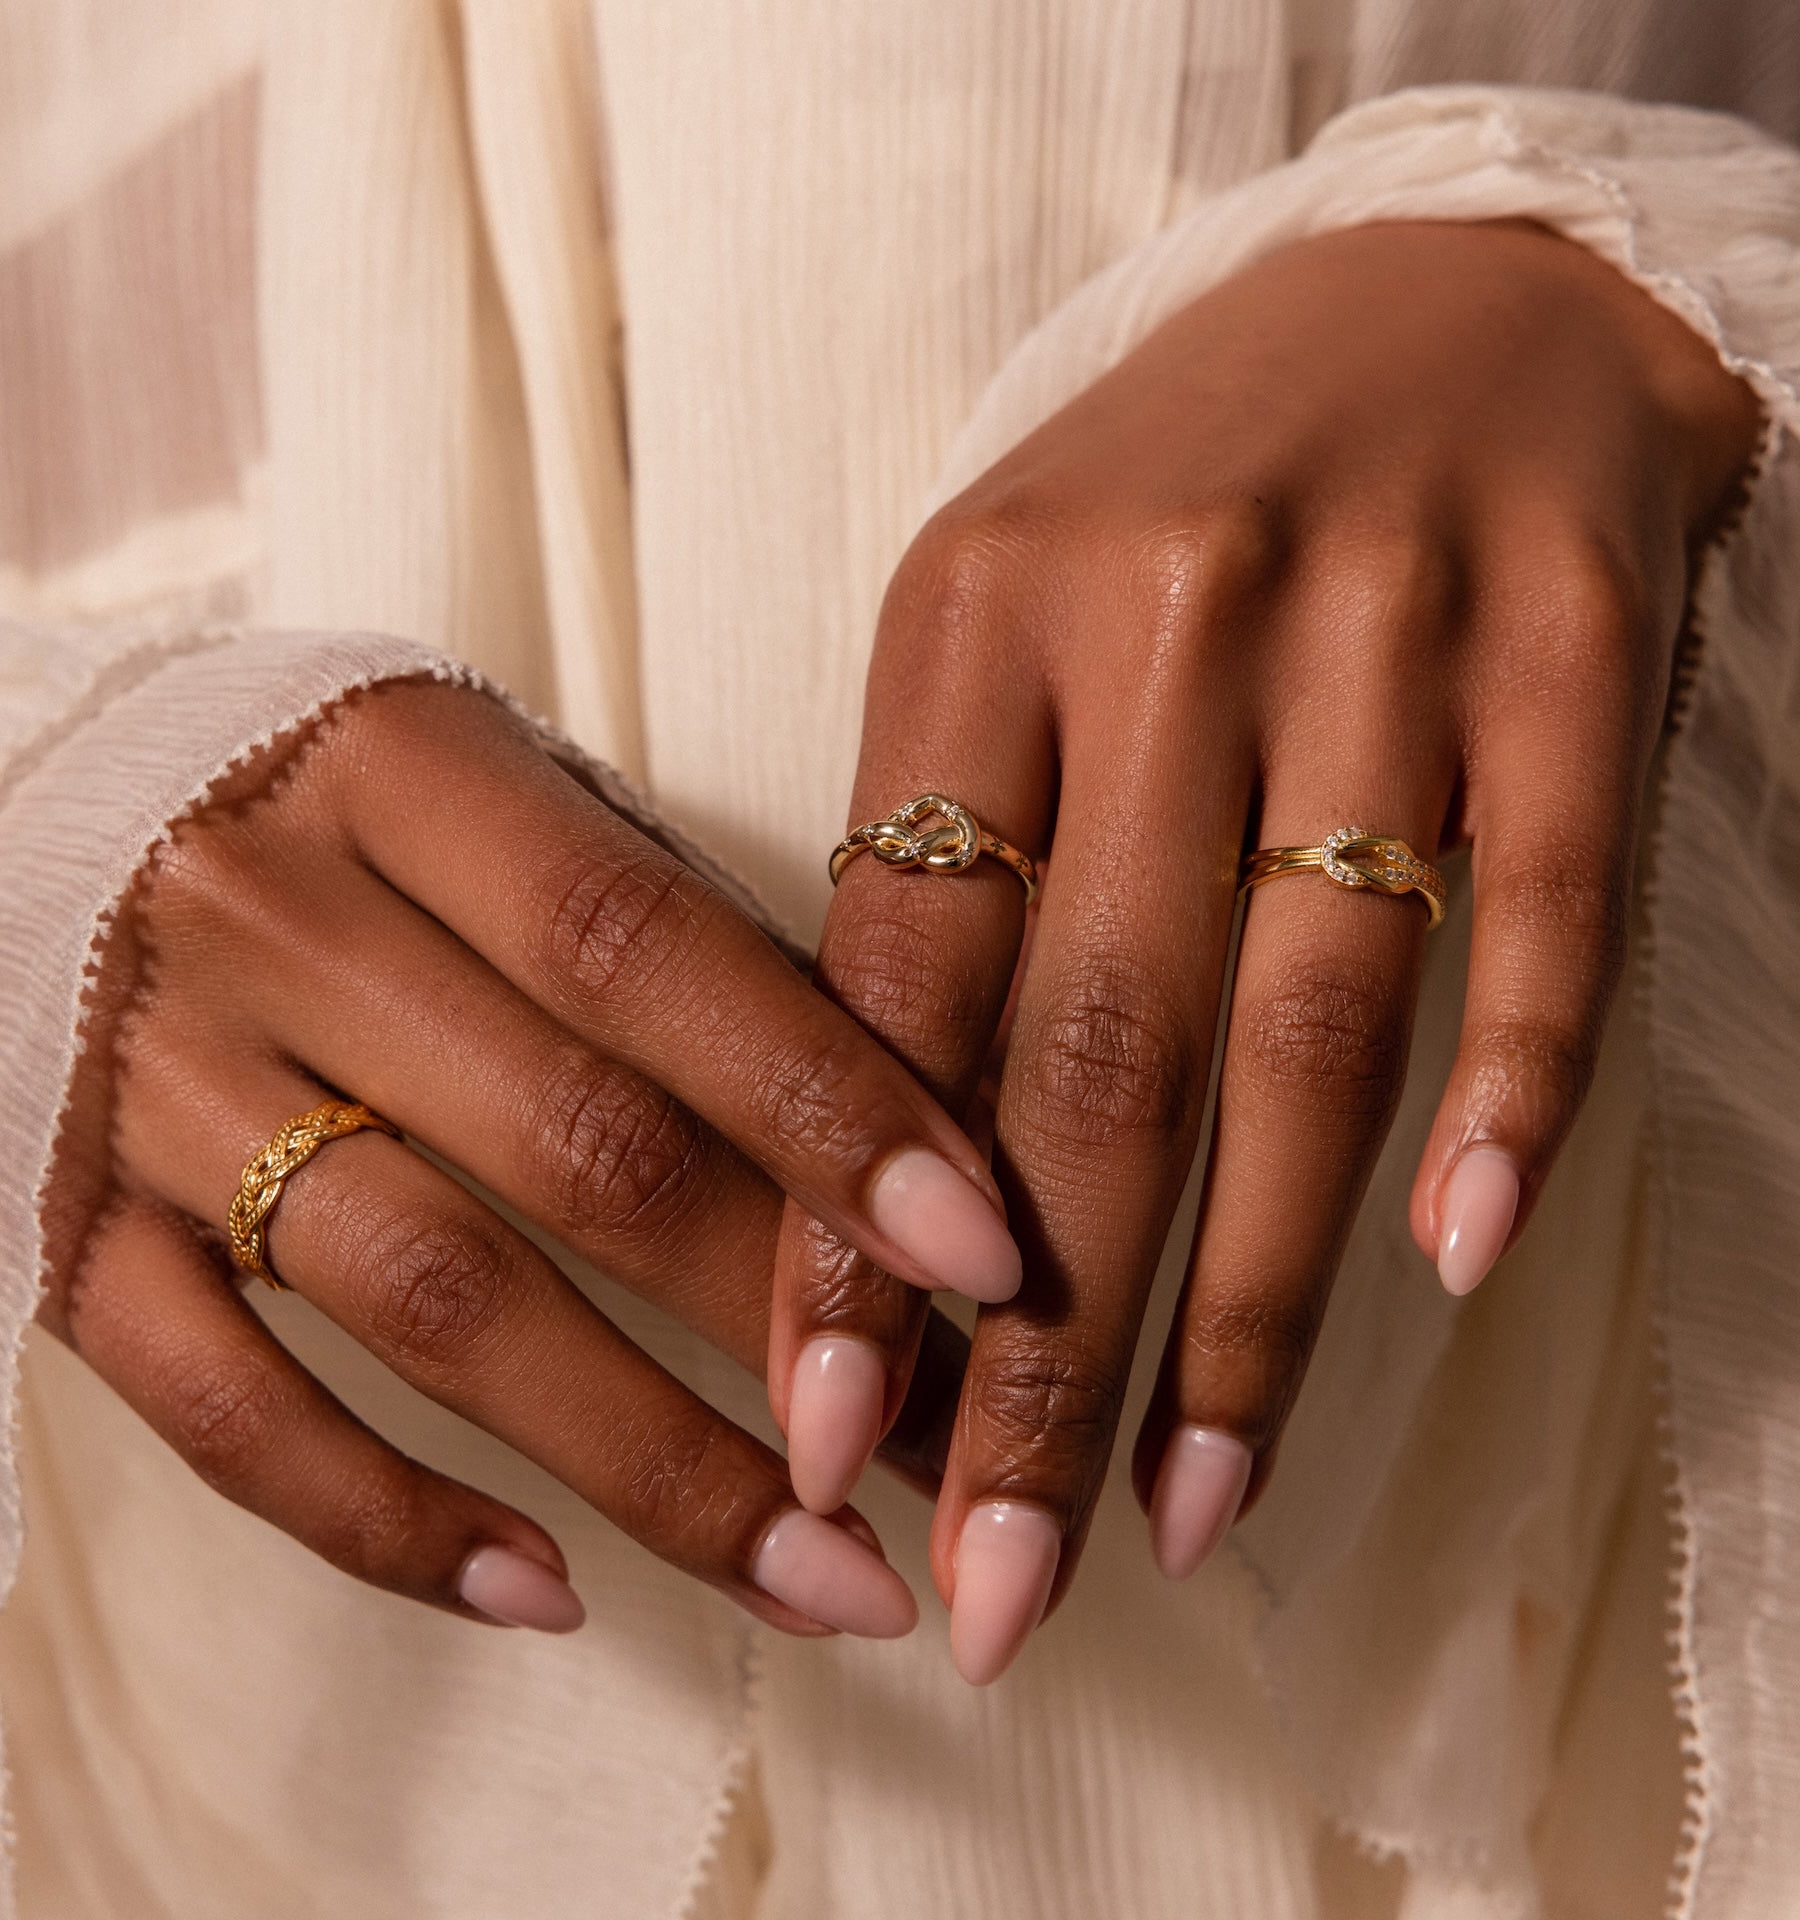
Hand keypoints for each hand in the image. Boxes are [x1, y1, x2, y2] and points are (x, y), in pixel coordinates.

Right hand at [41, 675, 1010, 1636]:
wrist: (40, 824)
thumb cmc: (355, 825)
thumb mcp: (510, 807)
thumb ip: (684, 944)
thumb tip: (900, 1148)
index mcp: (402, 770)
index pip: (648, 952)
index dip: (829, 1106)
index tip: (989, 1254)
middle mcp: (266, 916)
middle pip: (574, 1145)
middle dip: (782, 1325)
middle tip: (945, 1458)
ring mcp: (155, 1085)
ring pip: (437, 1302)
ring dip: (653, 1465)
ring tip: (823, 1577)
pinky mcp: (75, 1234)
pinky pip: (233, 1415)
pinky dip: (397, 1521)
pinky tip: (555, 1594)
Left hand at [770, 218, 1761, 1681]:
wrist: (1442, 292)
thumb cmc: (1175, 507)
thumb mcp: (1000, 635)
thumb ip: (941, 875)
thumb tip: (884, 1206)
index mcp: (979, 618)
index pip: (896, 974)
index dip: (852, 1226)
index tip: (823, 1446)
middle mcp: (1174, 623)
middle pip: (1093, 1050)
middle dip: (1039, 1349)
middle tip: (999, 1580)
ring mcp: (1388, 634)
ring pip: (1308, 1023)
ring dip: (1248, 1302)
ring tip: (1191, 1513)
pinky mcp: (1574, 654)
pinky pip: (1544, 911)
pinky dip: (1508, 1095)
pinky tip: (1446, 1270)